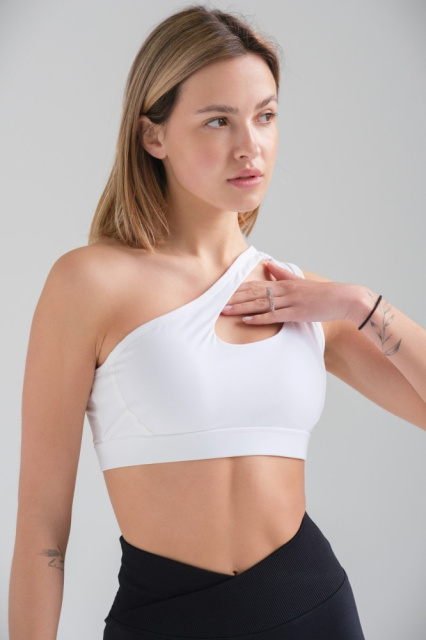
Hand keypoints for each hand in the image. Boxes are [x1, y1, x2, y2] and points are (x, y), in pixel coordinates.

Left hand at [221, 261, 369, 324]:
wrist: (342, 298)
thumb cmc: (321, 293)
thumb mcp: (299, 281)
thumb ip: (282, 273)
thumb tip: (268, 264)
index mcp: (283, 283)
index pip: (255, 285)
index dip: (238, 290)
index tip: (222, 293)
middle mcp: (283, 290)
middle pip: (253, 294)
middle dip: (234, 299)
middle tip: (215, 303)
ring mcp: (289, 301)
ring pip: (260, 304)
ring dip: (241, 308)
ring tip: (225, 311)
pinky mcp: (296, 313)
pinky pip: (274, 316)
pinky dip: (259, 318)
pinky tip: (247, 320)